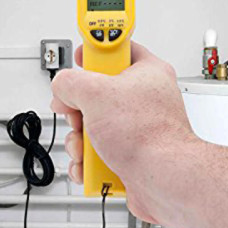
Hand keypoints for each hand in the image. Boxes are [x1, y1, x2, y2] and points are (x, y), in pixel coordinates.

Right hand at [51, 42, 195, 223]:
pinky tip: (90, 163)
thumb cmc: (149, 137)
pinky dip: (89, 158)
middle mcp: (144, 97)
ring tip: (87, 145)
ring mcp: (137, 126)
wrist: (165, 180)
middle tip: (79, 113)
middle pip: (97, 91)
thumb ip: (70, 81)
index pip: (117, 48)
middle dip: (79, 108)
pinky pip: (99, 148)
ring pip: (94, 123)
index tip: (80, 56)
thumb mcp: (96, 94)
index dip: (95, 50)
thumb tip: (63, 87)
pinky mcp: (131, 151)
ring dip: (80, 138)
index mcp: (146, 71)